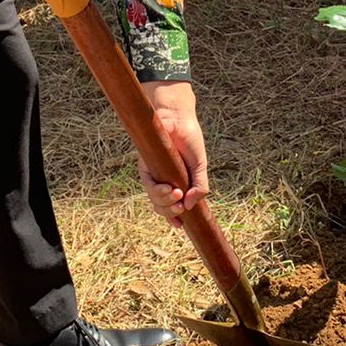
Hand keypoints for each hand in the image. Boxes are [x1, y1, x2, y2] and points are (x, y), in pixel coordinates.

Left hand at [137, 80, 208, 226]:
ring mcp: (154, 175)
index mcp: (177, 184)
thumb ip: (200, 187)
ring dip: (166, 203)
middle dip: (171, 212)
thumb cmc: (190, 141)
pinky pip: (148, 184)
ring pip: (154, 199)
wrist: (179, 119)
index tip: (180, 226)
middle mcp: (164, 182)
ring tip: (178, 195)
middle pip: (162, 207)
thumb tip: (191, 206)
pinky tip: (170, 189)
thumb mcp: (200, 167)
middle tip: (182, 208)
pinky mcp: (145, 166)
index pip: (172, 207)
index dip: (173, 219)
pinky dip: (158, 191)